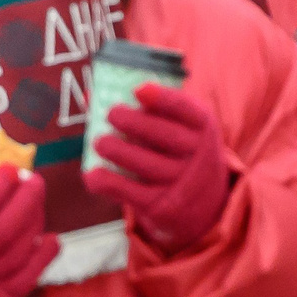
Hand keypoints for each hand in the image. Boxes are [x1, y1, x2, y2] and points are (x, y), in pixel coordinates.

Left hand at [84, 82, 232, 249]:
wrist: (205, 199)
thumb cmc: (178, 148)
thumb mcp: (179, 125)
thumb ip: (145, 108)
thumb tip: (90, 95)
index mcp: (202, 125)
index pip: (185, 109)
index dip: (163, 99)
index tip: (139, 90)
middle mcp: (197, 154)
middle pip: (165, 136)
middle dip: (134, 123)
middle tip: (111, 113)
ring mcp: (180, 182)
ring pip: (147, 165)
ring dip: (119, 152)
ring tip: (99, 142)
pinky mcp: (162, 206)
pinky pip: (132, 193)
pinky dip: (108, 183)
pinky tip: (91, 174)